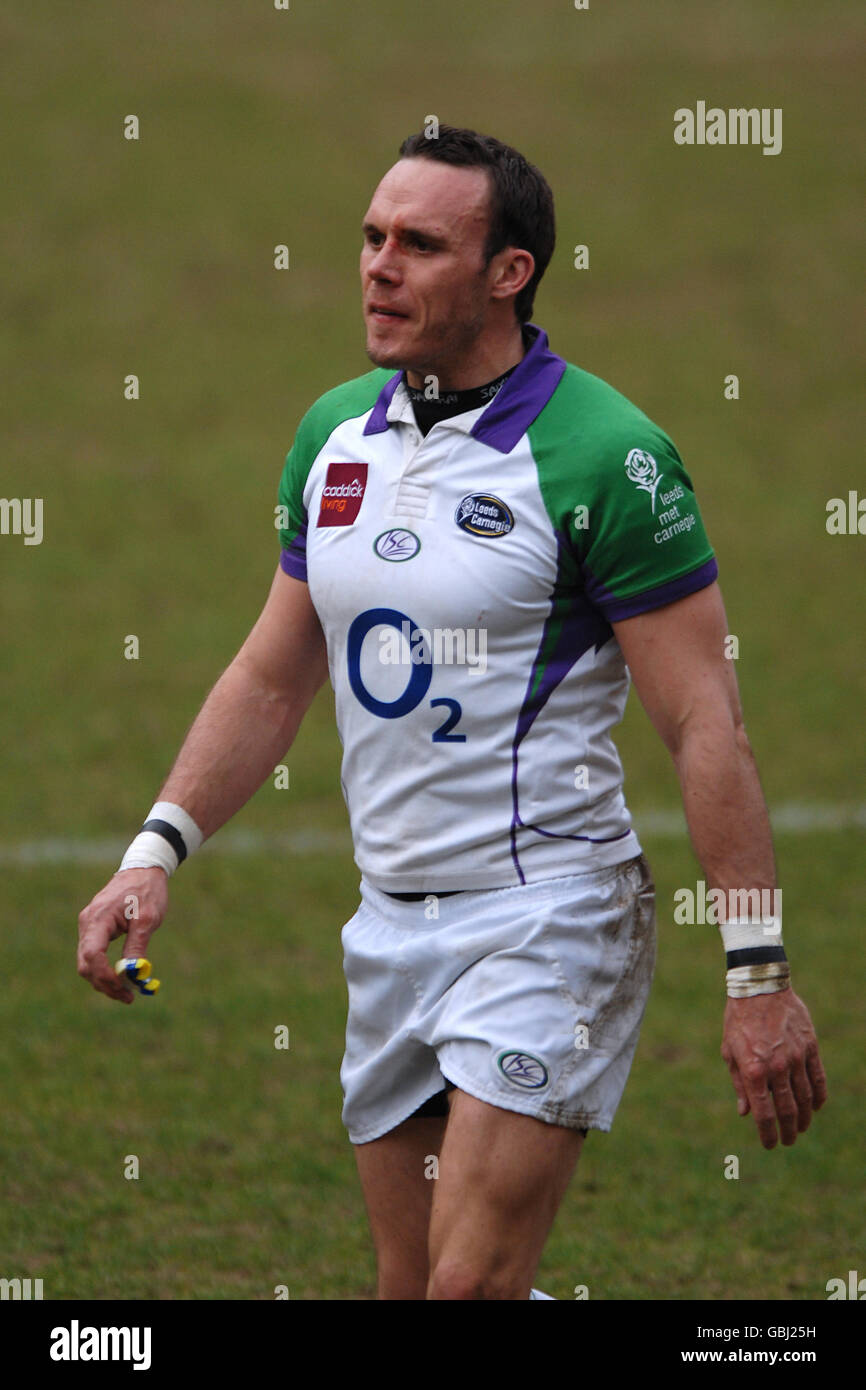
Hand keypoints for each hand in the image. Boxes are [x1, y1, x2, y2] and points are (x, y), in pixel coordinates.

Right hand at [77, 868, 168, 1003]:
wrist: (143, 869)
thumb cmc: (147, 891)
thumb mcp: (148, 918)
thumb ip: (137, 946)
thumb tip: (133, 974)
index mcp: (98, 918)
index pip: (91, 954)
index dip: (104, 975)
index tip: (124, 988)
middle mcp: (87, 923)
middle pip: (85, 964)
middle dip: (104, 984)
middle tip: (128, 997)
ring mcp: (88, 926)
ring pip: (87, 962)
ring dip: (104, 980)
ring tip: (128, 993)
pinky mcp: (94, 928)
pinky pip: (93, 954)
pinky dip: (104, 969)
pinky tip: (121, 979)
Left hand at [720, 988, 826, 1147]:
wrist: (759, 988)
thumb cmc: (738, 1020)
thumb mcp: (729, 1052)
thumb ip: (739, 1084)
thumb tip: (745, 1113)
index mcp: (753, 1070)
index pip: (764, 1114)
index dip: (767, 1134)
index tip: (769, 1144)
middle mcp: (777, 1068)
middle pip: (787, 1111)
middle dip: (787, 1131)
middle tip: (788, 1141)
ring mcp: (796, 1058)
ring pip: (805, 1098)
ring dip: (804, 1117)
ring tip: (800, 1127)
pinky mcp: (810, 1047)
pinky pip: (818, 1078)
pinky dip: (818, 1096)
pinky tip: (815, 1106)